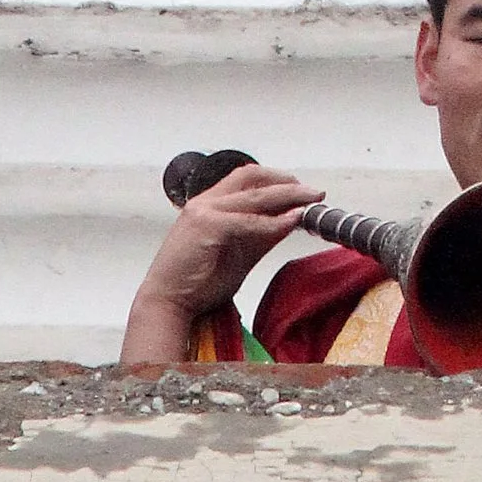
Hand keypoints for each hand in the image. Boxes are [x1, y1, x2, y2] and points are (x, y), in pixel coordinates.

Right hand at [119, 165, 322, 364]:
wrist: (168, 304)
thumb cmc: (200, 282)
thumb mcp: (239, 253)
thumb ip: (262, 234)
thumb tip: (292, 218)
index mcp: (210, 203)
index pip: (248, 178)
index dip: (277, 179)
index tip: (301, 189)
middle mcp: (205, 201)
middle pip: (253, 177)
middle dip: (288, 182)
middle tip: (314, 192)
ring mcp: (204, 211)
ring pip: (255, 195)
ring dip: (288, 196)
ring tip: (310, 201)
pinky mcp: (206, 227)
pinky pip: (248, 220)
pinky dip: (273, 221)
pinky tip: (291, 222)